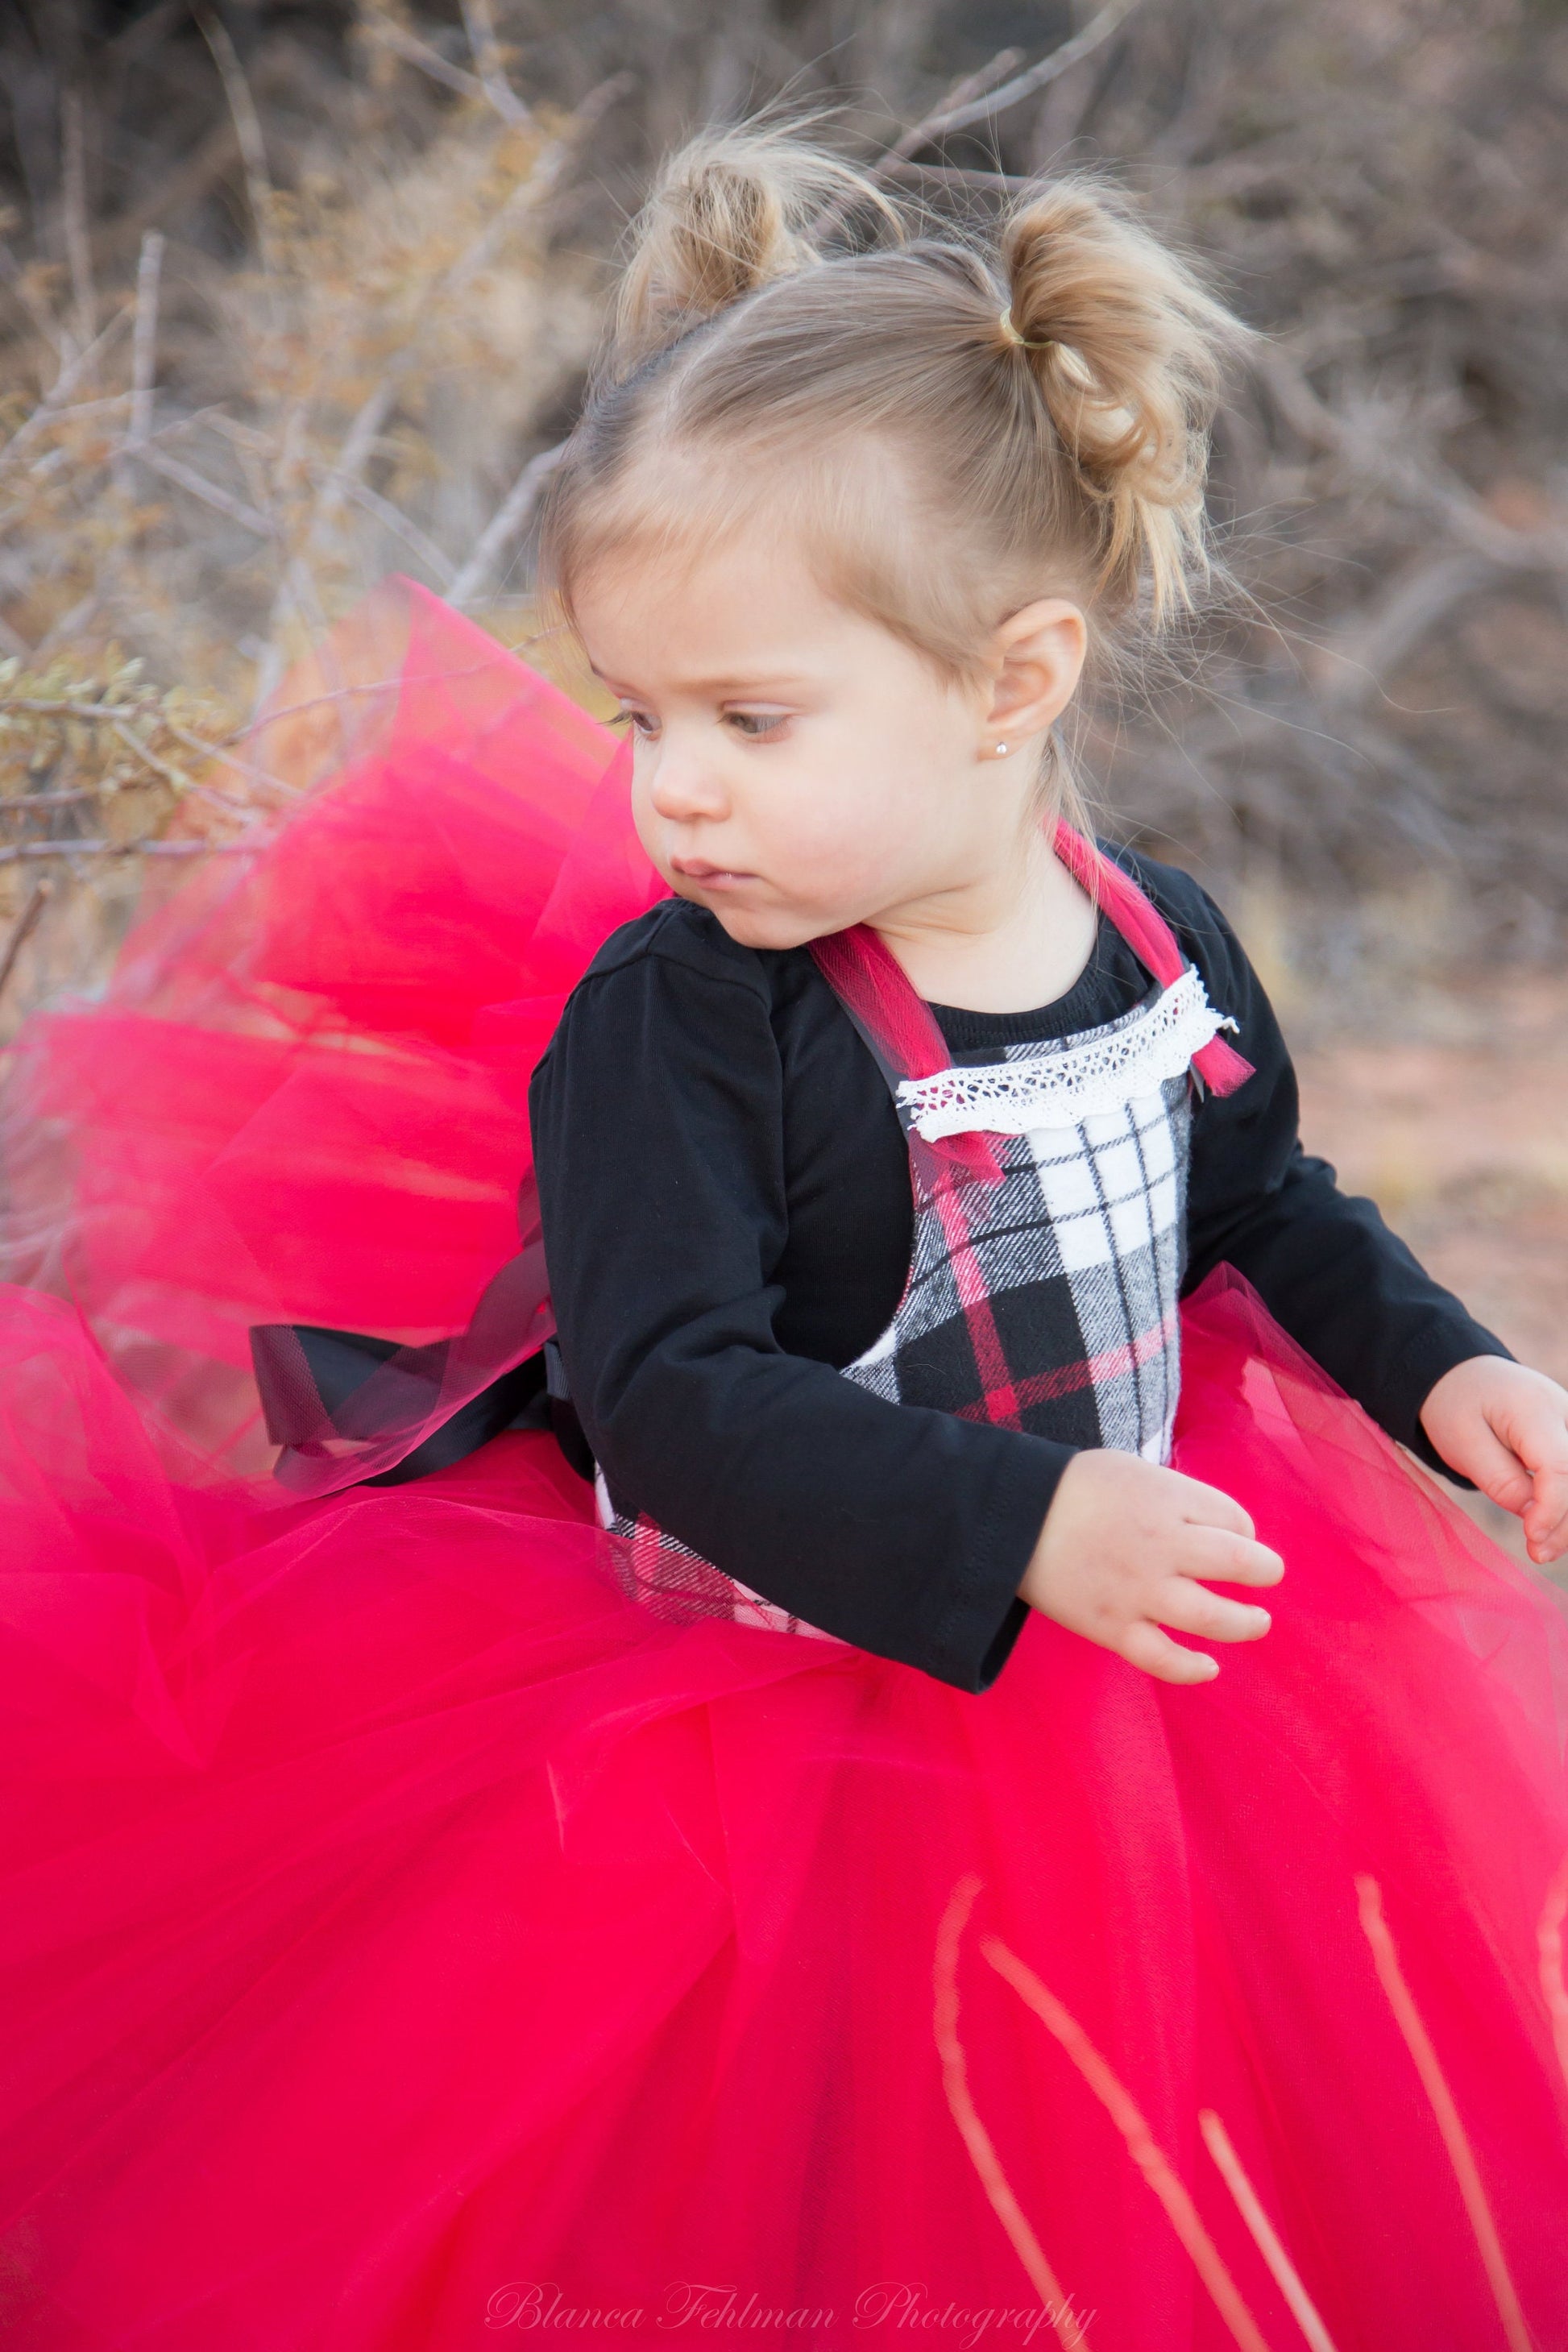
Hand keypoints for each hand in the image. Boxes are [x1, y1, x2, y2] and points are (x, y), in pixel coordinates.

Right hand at [1018, 1450, 1283, 1685]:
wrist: (1009, 1517)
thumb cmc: (1075, 1489)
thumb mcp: (1134, 1471)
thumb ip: (1177, 1497)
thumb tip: (1221, 1529)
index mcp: (1167, 1499)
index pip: (1234, 1519)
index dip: (1244, 1530)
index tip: (1234, 1536)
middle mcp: (1162, 1545)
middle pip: (1240, 1563)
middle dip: (1264, 1571)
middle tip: (1267, 1575)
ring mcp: (1139, 1590)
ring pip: (1213, 1617)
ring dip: (1246, 1622)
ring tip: (1257, 1622)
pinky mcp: (1113, 1627)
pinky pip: (1163, 1659)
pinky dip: (1192, 1669)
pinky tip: (1210, 1667)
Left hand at [1419, 1355, 1567, 1564]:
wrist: (1462, 1375)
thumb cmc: (1455, 1406)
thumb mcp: (1462, 1443)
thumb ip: (1500, 1480)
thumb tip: (1535, 1517)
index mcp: (1533, 1408)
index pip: (1559, 1466)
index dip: (1552, 1509)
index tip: (1533, 1539)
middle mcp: (1565, 1412)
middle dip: (1565, 1522)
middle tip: (1537, 1554)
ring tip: (1542, 1549)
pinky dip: (1566, 1504)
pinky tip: (1552, 1531)